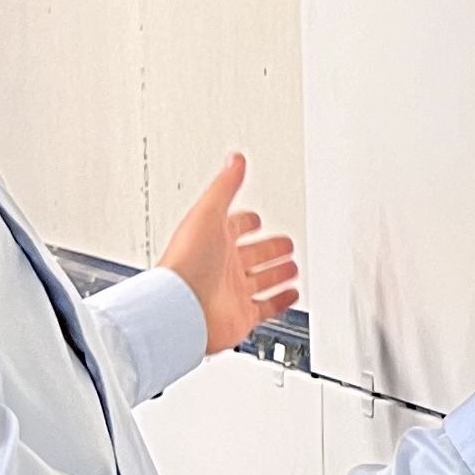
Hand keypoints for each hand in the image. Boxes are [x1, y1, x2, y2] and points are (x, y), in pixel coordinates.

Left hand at [158, 154, 300, 354]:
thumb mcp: (208, 211)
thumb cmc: (187, 261)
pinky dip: (282, 300)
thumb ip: (225, 185)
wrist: (182, 307)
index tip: (257, 217)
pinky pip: (266, 307)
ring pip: (262, 279)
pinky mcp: (242, 315)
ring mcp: (233, 292)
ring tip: (293, 266)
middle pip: (253, 254)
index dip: (248, 222)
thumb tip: (235, 159)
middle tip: (286, 242)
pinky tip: (292, 293)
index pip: (235, 227)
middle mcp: (223, 266)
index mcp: (213, 240)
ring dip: (278, 272)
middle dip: (270, 247)